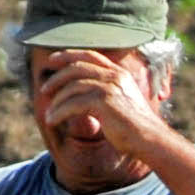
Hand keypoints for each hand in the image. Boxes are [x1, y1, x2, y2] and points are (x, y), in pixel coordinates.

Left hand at [33, 48, 178, 160]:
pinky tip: (52, 120)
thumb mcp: (120, 103)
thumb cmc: (135, 128)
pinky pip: (73, 104)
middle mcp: (114, 76)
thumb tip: (79, 96)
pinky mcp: (104, 102)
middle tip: (44, 88)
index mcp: (118, 73)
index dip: (68, 55)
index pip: (89, 55)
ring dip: (56, 101)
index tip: (52, 60)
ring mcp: (109, 87)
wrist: (149, 139)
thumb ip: (103, 94)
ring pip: (72, 87)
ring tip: (48, 114)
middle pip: (77, 67)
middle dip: (57, 76)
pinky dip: (59, 112)